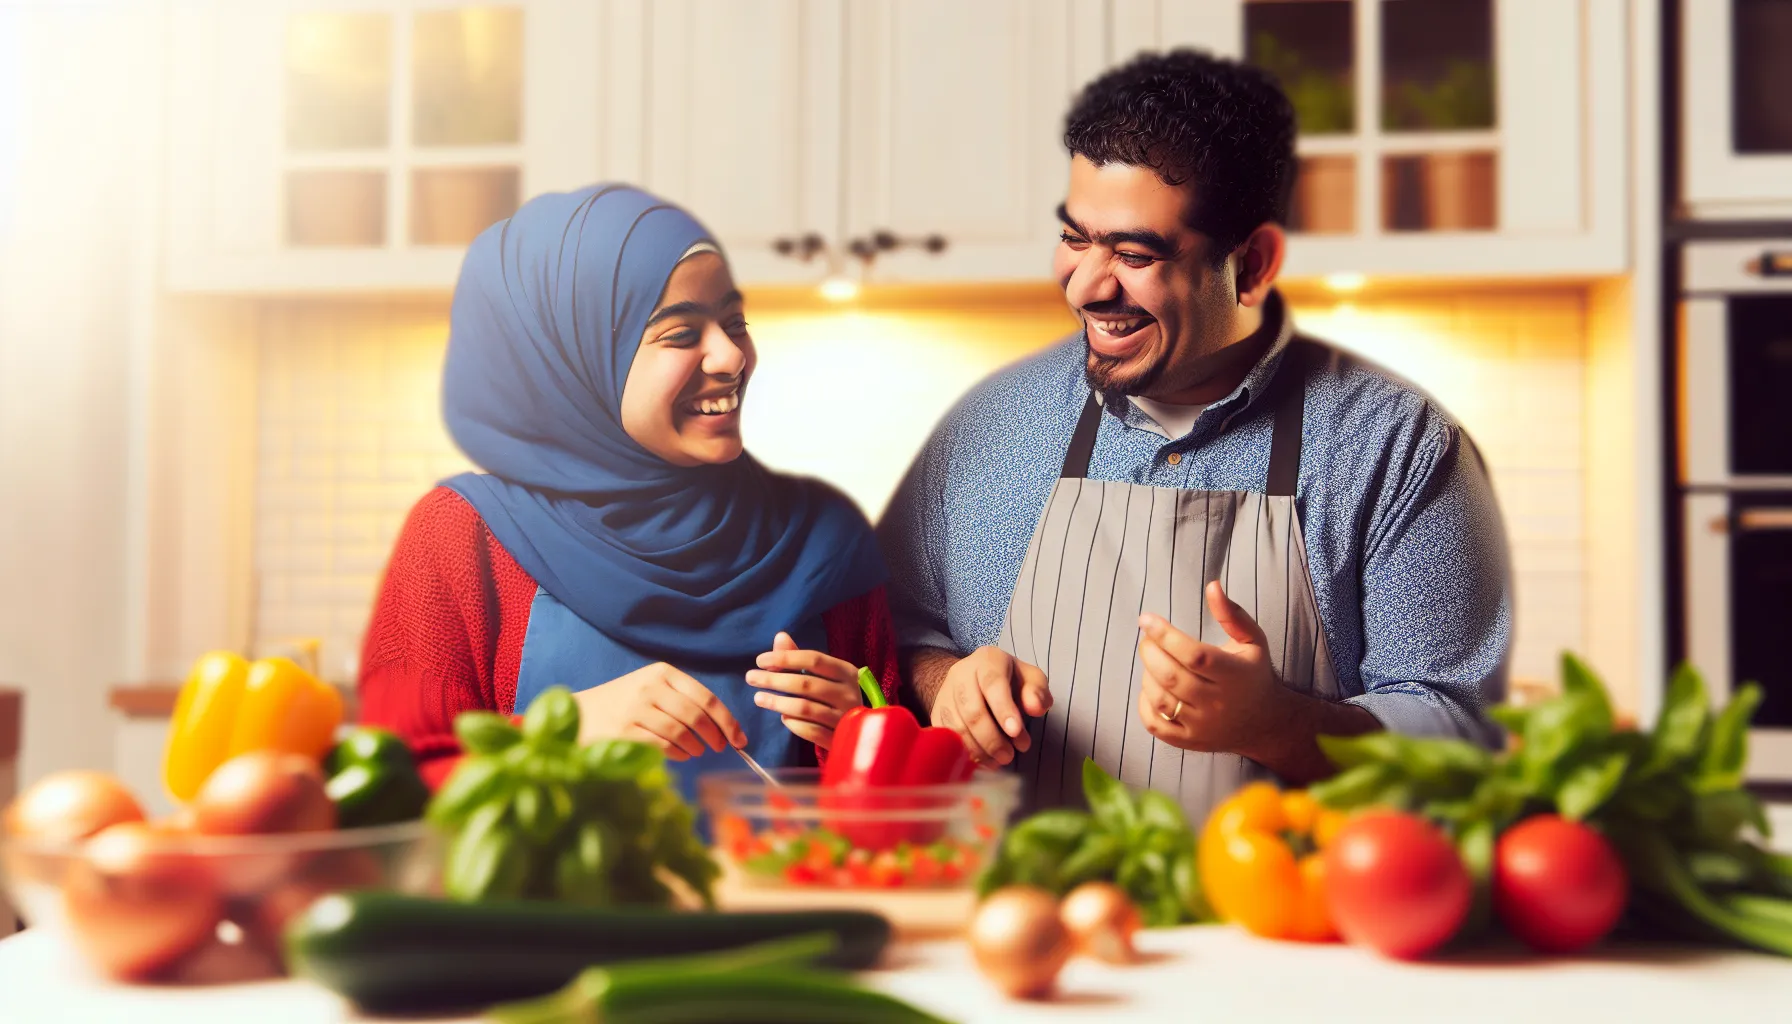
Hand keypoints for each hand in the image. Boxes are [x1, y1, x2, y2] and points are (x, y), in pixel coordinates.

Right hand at [574, 662, 746, 760]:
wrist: (580, 713)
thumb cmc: (623, 703)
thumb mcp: (651, 688)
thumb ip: (682, 699)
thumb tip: (723, 726)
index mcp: (662, 672)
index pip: (706, 697)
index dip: (727, 720)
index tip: (739, 738)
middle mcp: (650, 687)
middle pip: (696, 716)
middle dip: (715, 736)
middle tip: (721, 747)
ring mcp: (636, 708)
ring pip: (681, 733)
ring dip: (696, 747)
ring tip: (697, 751)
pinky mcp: (625, 730)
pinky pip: (663, 746)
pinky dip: (678, 754)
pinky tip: (682, 755)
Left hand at [746, 632, 865, 749]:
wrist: (860, 730)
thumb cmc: (835, 696)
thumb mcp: (824, 675)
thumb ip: (800, 657)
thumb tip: (780, 637)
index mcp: (846, 672)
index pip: (813, 659)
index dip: (784, 658)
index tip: (760, 660)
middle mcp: (848, 693)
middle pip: (806, 684)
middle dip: (774, 680)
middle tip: (750, 678)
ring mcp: (845, 718)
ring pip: (805, 708)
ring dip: (777, 702)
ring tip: (758, 698)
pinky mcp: (838, 739)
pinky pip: (810, 731)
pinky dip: (793, 724)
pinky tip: (783, 718)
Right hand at [932, 646, 1050, 765]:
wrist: (976, 680)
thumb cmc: (1009, 681)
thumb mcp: (1031, 679)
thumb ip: (1037, 692)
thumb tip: (1035, 708)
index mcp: (987, 661)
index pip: (993, 684)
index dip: (1004, 709)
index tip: (1016, 731)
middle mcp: (961, 674)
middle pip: (972, 710)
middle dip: (992, 739)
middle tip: (1009, 755)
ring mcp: (945, 693)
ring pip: (956, 727)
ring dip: (979, 750)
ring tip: (999, 760)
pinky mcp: (937, 712)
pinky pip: (945, 737)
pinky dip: (963, 753)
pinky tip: (982, 761)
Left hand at [1136, 581, 1288, 756]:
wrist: (1264, 723)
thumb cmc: (1253, 674)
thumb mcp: (1252, 641)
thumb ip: (1231, 614)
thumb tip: (1212, 585)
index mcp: (1235, 675)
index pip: (1194, 655)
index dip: (1165, 635)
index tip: (1146, 619)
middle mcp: (1218, 703)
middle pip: (1171, 676)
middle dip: (1150, 651)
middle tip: (1147, 638)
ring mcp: (1202, 726)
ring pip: (1161, 699)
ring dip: (1146, 673)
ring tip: (1152, 659)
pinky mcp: (1189, 741)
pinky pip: (1155, 724)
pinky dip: (1144, 702)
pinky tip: (1150, 685)